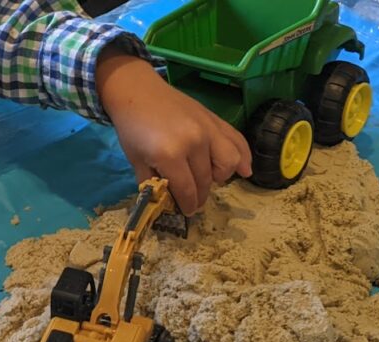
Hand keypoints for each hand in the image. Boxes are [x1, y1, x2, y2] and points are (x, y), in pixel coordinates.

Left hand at [97, 50, 251, 215]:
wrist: (137, 91)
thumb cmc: (132, 128)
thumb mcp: (136, 161)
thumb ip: (153, 184)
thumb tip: (168, 203)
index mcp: (170, 155)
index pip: (187, 190)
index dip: (188, 205)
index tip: (187, 212)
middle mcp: (194, 142)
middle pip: (206, 180)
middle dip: (201, 195)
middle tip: (193, 200)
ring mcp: (207, 129)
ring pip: (228, 163)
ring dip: (221, 177)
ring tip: (211, 179)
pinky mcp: (214, 119)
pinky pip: (237, 140)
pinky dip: (244, 157)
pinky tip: (245, 170)